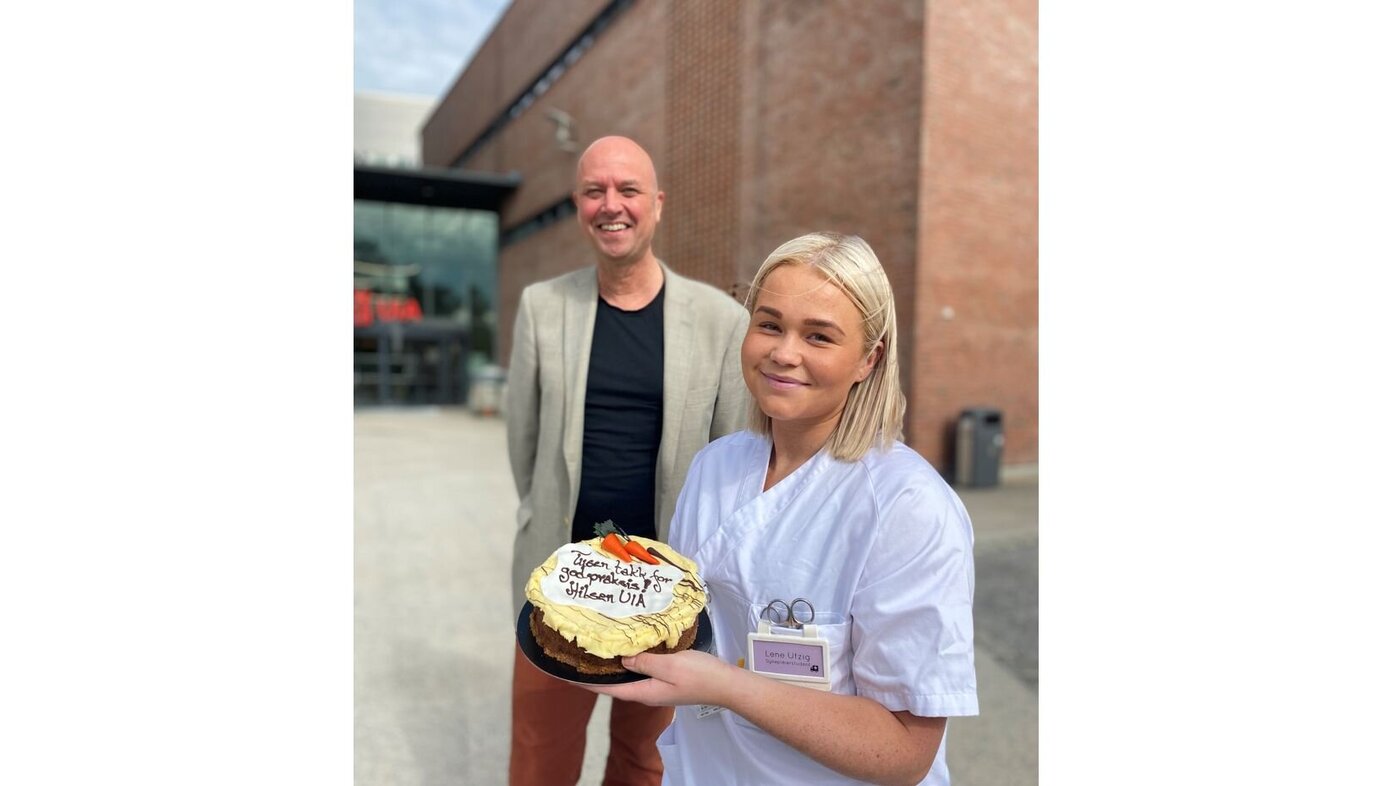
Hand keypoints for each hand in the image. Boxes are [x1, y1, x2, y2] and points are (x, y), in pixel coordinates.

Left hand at [584, 650, 740, 707]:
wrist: (725, 683)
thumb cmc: (699, 675)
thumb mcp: (669, 664)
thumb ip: (644, 662)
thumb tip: (622, 660)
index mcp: (644, 692)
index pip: (608, 689)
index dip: (586, 683)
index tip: (566, 675)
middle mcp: (647, 692)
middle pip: (615, 684)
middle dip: (597, 672)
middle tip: (579, 655)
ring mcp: (657, 687)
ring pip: (628, 676)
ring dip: (613, 666)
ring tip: (598, 650)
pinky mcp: (667, 679)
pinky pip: (642, 670)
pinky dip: (631, 661)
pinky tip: (629, 649)